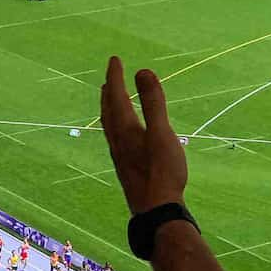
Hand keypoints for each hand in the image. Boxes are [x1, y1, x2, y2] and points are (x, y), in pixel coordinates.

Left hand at [99, 57, 188, 216]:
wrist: (156, 211)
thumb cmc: (162, 171)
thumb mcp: (162, 132)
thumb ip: (154, 102)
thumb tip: (143, 71)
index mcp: (125, 129)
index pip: (116, 95)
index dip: (115, 76)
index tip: (114, 59)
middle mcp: (118, 141)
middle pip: (108, 110)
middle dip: (108, 91)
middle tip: (109, 77)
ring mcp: (120, 156)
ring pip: (110, 126)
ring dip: (110, 109)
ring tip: (112, 102)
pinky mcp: (126, 169)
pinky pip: (116, 139)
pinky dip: (117, 126)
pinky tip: (124, 137)